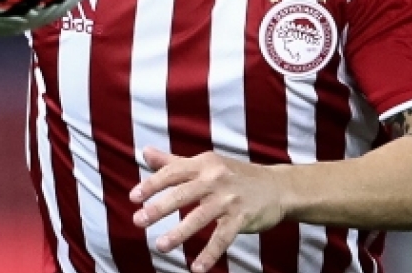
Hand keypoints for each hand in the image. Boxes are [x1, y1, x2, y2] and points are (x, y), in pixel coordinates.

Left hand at [130, 147, 288, 272]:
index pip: (172, 172)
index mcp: (203, 164)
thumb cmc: (235, 175)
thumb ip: (174, 161)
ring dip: (179, 233)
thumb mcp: (206, 163)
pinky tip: (196, 268)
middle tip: (138, 221)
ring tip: (161, 246)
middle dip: (159, 208)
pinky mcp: (242, 217)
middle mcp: (215, 179)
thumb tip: (145, 152)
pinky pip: (222, 238)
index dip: (152, 184)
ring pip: (200, 217)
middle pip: (182, 194)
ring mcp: (229, 199)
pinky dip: (209, 254)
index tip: (134, 197)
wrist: (277, 186)